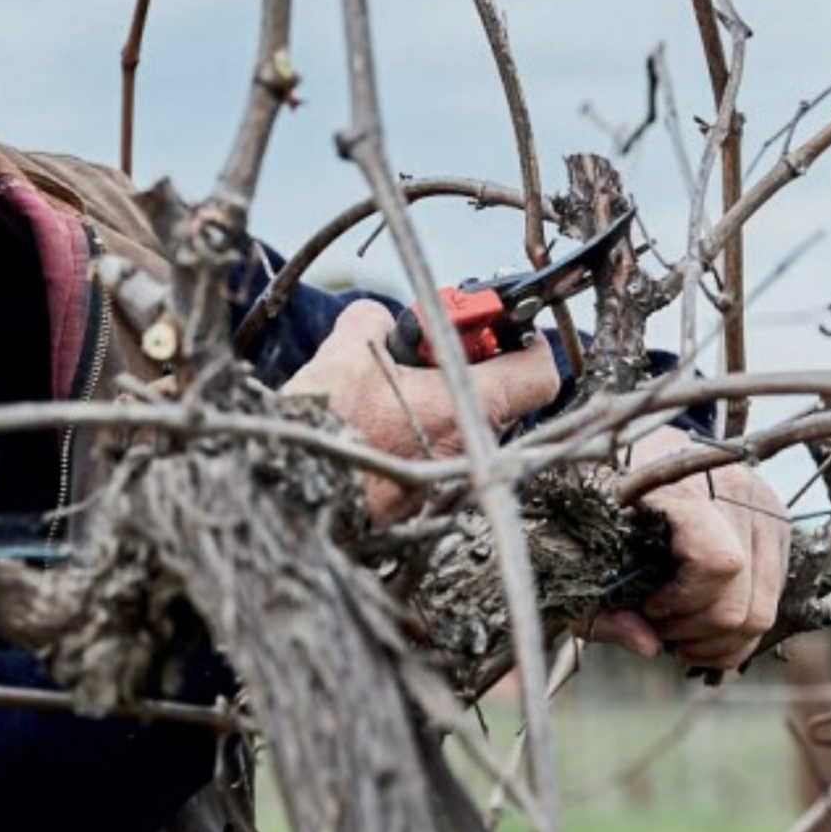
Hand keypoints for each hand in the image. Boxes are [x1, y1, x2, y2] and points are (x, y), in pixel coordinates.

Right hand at [280, 300, 561, 524]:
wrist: (291, 491)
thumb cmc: (326, 424)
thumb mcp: (347, 349)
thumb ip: (374, 322)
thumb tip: (379, 321)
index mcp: (469, 408)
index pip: (539, 375)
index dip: (526, 345)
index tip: (496, 330)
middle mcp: (472, 454)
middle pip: (497, 401)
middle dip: (463, 372)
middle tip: (423, 357)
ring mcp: (450, 487)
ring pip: (462, 432)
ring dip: (435, 408)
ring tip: (388, 395)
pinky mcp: (422, 510)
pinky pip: (434, 462)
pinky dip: (414, 440)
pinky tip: (374, 432)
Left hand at [584, 426, 790, 671]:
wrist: (639, 444)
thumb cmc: (598, 499)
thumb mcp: (575, 551)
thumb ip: (600, 606)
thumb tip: (647, 648)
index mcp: (678, 485)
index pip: (717, 562)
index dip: (684, 601)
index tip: (648, 604)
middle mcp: (733, 489)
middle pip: (741, 601)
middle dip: (697, 631)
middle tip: (658, 626)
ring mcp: (763, 506)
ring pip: (763, 609)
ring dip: (719, 638)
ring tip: (678, 631)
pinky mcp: (776, 524)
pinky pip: (773, 600)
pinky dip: (738, 629)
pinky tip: (702, 624)